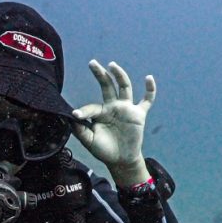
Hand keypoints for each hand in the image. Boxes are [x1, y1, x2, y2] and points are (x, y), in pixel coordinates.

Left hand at [71, 61, 155, 182]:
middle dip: (100, 74)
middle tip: (92, 63)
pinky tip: (149, 78)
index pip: (91, 107)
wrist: (120, 160)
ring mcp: (126, 109)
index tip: (76, 115)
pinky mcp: (139, 114)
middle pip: (107, 86)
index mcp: (100, 112)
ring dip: (119, 75)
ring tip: (112, 65)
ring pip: (124, 87)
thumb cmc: (104, 150)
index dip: (84, 111)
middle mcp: (113, 106)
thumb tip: (71, 116)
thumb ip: (80, 130)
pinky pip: (147, 100)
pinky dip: (150, 89)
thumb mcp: (89, 141)